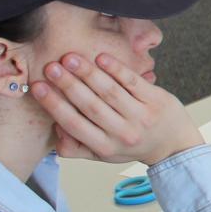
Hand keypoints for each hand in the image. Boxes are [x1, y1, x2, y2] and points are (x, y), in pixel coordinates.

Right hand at [31, 52, 202, 166]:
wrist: (174, 144)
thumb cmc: (130, 145)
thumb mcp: (102, 154)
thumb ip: (75, 147)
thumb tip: (54, 129)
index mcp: (105, 146)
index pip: (74, 124)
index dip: (54, 105)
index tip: (37, 87)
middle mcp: (123, 133)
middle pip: (90, 106)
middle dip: (68, 85)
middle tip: (50, 67)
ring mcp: (142, 116)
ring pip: (111, 92)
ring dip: (88, 73)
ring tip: (70, 57)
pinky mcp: (157, 100)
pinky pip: (133, 82)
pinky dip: (117, 69)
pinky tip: (101, 57)